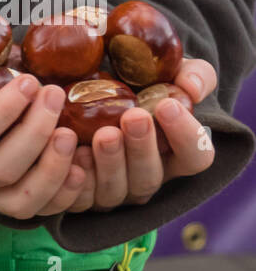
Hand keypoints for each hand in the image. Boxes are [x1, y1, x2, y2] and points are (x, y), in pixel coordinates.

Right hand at [0, 16, 85, 217]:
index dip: (3, 112)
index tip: (29, 81)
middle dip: (36, 132)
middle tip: (55, 93)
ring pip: (18, 201)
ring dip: (52, 168)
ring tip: (72, 131)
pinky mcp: (0, 196)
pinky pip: (34, 210)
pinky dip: (62, 194)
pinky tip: (81, 163)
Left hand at [64, 57, 217, 210]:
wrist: (81, 84)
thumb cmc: (136, 83)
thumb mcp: (169, 72)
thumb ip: (193, 75)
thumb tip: (191, 87)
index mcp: (174, 153)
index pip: (196, 156)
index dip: (186, 135)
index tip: (168, 105)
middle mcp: (144, 177)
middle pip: (150, 176)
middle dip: (142, 147)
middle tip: (133, 117)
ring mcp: (112, 190)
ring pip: (116, 189)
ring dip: (110, 162)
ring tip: (103, 133)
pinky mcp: (80, 196)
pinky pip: (79, 198)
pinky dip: (77, 180)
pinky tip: (74, 153)